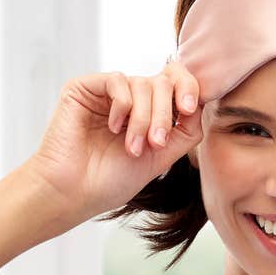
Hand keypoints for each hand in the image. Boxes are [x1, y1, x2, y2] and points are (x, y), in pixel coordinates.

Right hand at [26, 60, 203, 230]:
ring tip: (133, 147)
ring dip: (144, 118)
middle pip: (164, 82)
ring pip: (144, 83)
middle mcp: (130, 98)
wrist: (74, 193)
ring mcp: (107, 92)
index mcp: (149, 111)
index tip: (189, 110)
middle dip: (166, 113)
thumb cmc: (112, 180)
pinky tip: (113, 128)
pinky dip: (123, 106)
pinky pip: (119, 81)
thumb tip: (201, 104)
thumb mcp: (162, 156)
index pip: (177, 84)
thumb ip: (186, 131)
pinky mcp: (84, 88)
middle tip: (156, 142)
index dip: (189, 89)